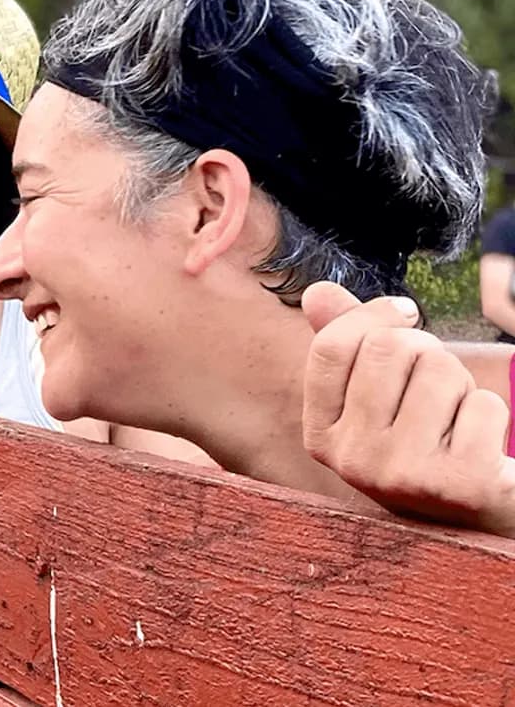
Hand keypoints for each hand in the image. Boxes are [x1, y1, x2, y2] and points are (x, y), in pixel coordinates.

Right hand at [301, 281, 514, 536]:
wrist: (471, 518)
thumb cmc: (421, 440)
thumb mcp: (374, 396)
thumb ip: (346, 342)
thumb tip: (318, 291)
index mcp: (321, 436)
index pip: (332, 348)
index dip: (373, 315)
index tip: (404, 313)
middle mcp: (352, 460)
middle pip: (390, 348)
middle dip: (425, 351)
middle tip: (434, 385)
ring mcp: (404, 475)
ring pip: (440, 370)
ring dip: (460, 384)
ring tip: (455, 417)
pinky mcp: (461, 484)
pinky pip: (485, 405)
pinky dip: (492, 413)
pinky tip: (478, 444)